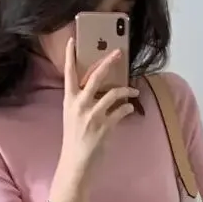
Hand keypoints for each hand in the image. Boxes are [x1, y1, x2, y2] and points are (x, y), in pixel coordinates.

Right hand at [60, 37, 137, 175]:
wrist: (75, 162)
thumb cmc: (75, 139)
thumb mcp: (72, 116)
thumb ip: (82, 101)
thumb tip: (99, 90)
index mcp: (69, 100)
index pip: (68, 73)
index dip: (70, 56)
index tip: (73, 40)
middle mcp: (79, 104)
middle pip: (96, 76)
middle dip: (108, 62)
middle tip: (118, 53)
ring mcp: (92, 115)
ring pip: (113, 93)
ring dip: (126, 89)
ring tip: (133, 89)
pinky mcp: (104, 126)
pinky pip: (121, 111)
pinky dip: (127, 108)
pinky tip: (130, 108)